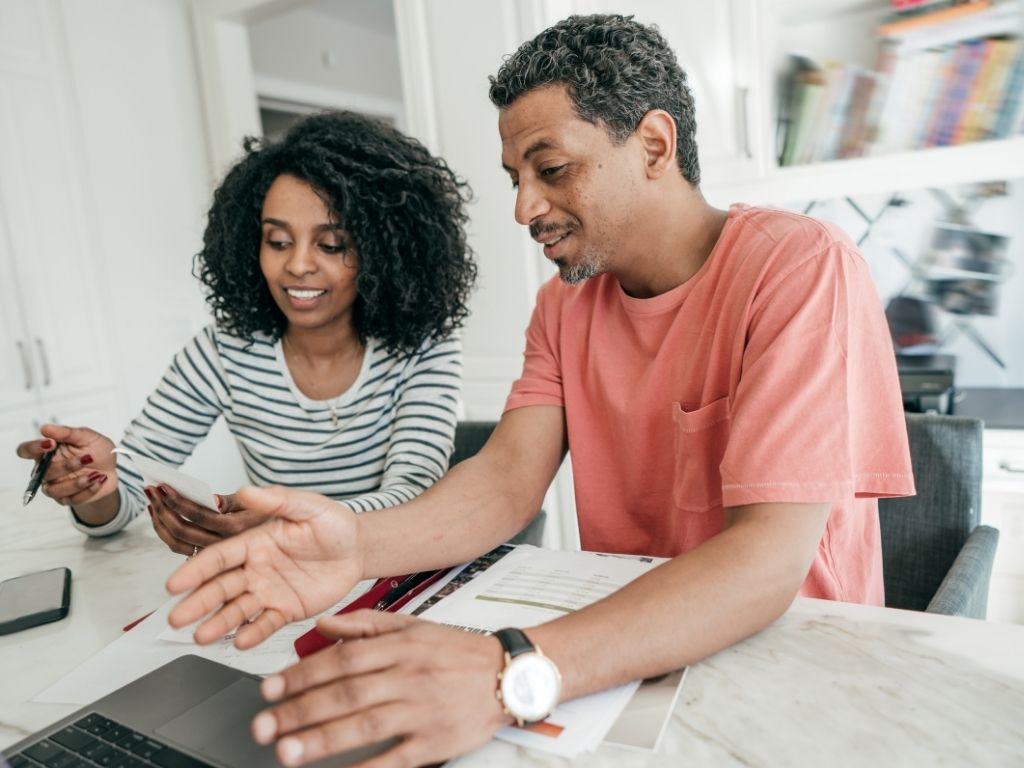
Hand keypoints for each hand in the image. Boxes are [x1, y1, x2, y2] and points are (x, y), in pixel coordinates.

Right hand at [15, 424, 115, 505]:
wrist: (113, 469)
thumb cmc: (97, 451)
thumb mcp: (87, 437)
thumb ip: (67, 433)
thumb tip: (45, 428)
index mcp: (47, 452)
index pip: (25, 450)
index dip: (33, 448)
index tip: (51, 443)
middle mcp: (47, 470)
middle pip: (43, 472)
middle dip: (65, 466)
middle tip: (86, 459)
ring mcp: (55, 486)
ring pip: (54, 490)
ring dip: (76, 482)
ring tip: (94, 474)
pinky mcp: (67, 499)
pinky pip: (71, 499)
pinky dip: (87, 490)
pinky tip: (98, 480)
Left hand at [148, 487, 271, 556]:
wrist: (295, 547)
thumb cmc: (280, 519)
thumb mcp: (274, 502)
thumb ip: (238, 501)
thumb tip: (213, 500)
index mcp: (239, 530)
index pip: (200, 515)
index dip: (179, 500)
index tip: (164, 486)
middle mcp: (225, 546)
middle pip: (183, 530)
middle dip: (163, 508)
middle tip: (152, 489)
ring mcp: (216, 555)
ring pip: (176, 543)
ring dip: (160, 521)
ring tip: (152, 501)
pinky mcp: (209, 558)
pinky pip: (179, 548)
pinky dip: (164, 532)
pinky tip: (159, 517)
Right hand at [166, 485, 361, 647]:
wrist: (358, 548)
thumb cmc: (333, 524)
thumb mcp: (309, 507)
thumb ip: (279, 501)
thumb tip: (247, 490)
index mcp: (255, 543)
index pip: (219, 558)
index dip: (196, 570)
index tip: (174, 584)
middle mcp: (256, 569)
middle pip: (220, 587)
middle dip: (197, 603)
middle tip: (175, 619)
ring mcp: (269, 591)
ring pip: (238, 609)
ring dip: (218, 623)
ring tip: (200, 637)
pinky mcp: (287, 609)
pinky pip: (267, 623)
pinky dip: (254, 633)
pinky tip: (242, 641)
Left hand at [251, 611, 508, 766]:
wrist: (510, 673)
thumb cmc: (457, 651)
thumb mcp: (414, 625)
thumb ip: (366, 625)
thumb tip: (322, 626)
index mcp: (399, 646)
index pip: (340, 659)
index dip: (301, 674)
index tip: (269, 688)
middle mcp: (408, 675)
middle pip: (345, 692)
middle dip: (299, 710)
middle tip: (263, 726)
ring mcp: (422, 710)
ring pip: (364, 724)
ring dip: (322, 739)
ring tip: (287, 751)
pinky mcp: (435, 741)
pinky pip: (395, 759)